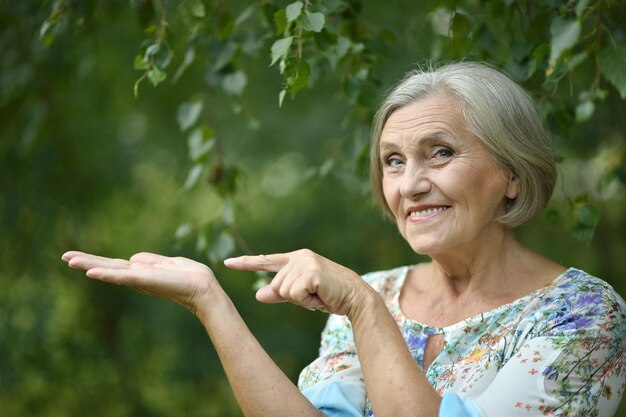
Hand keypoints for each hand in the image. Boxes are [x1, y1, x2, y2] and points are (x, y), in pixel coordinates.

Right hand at [61, 251, 218, 314]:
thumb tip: (133, 258)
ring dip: (89, 265)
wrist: (203, 288)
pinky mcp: (144, 280)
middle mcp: (137, 277)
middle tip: (64, 257)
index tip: (77, 257)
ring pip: (109, 271)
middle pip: (107, 267)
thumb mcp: (168, 263)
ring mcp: (139, 279)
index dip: (97, 261)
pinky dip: (106, 274)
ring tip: (69, 260)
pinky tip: (91, 272)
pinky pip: (121, 276)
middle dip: (86, 261)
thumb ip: (151, 261)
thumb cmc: (191, 276)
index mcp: (142, 272)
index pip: (115, 265)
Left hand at [224, 249, 368, 315]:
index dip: (245, 264)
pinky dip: (307, 302)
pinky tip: (321, 296)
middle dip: (293, 297)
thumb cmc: (328, 295)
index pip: (266, 261)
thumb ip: (279, 294)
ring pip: (284, 291)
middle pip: (276, 286)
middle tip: (314, 295)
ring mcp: (305, 262)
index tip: (227, 263)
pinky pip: (294, 295)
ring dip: (301, 300)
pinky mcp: (311, 272)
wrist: (354, 297)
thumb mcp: (301, 295)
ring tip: (319, 295)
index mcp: (295, 259)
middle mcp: (299, 257)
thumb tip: (257, 295)